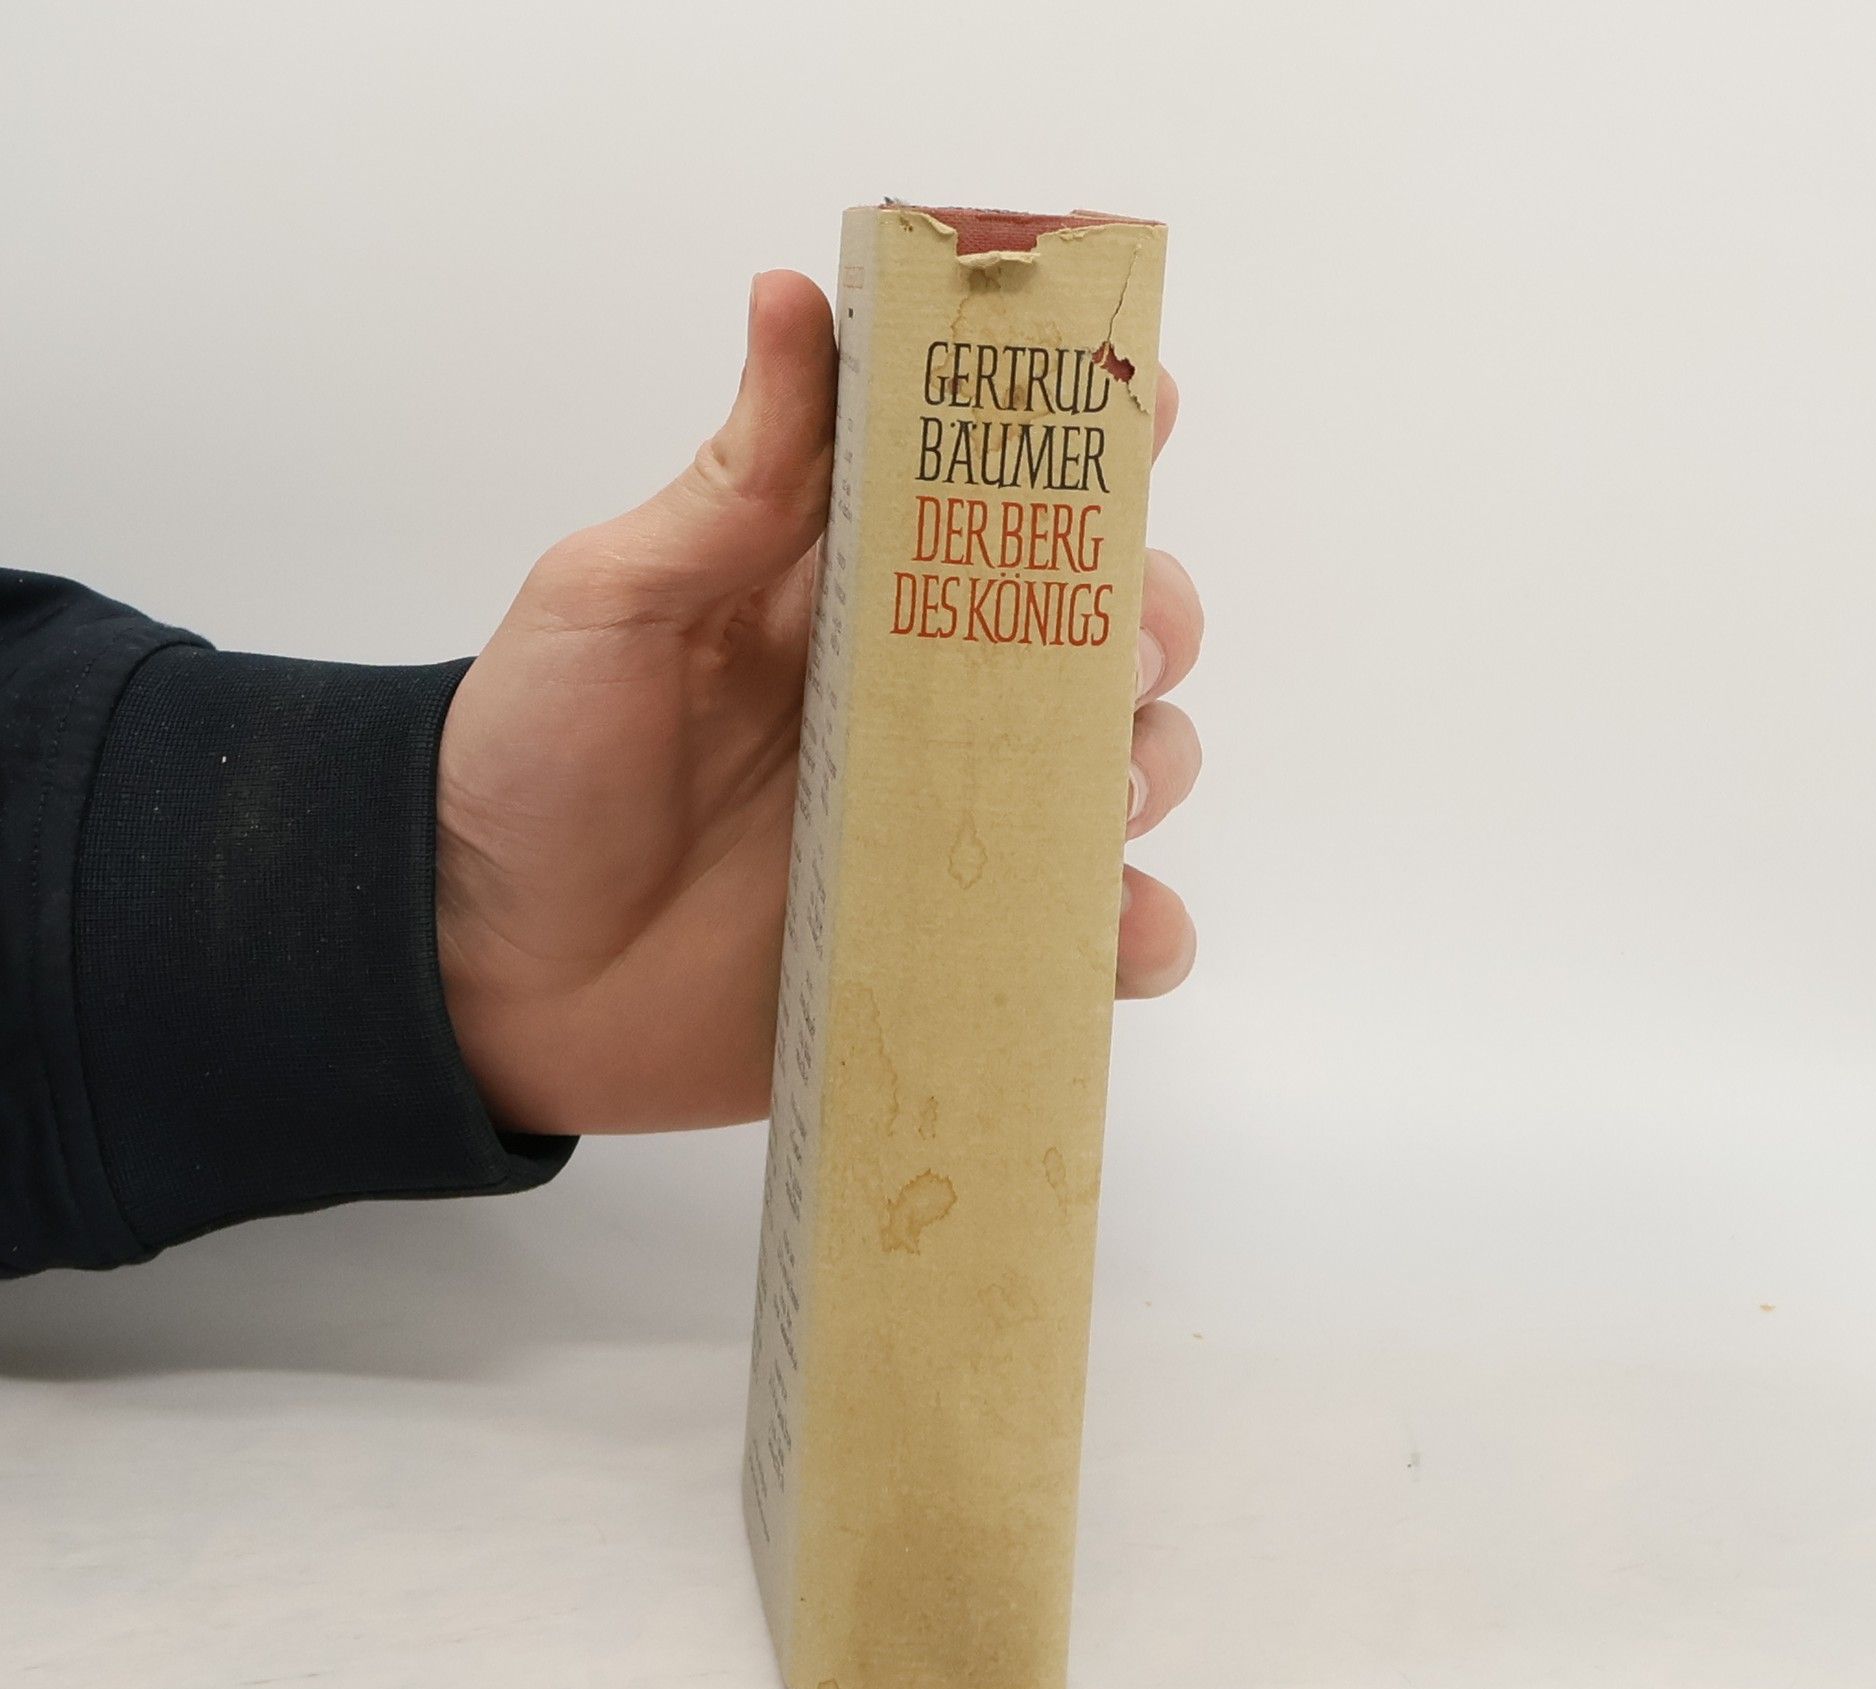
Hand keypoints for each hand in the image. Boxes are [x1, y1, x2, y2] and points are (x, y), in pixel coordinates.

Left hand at [436, 270, 1204, 1136]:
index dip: (1086, 438)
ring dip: (1152, 764)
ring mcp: (951, 825)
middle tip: (1116, 645)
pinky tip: (1110, 930)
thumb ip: (729, 483)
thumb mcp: (611, 604)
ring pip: (1123, 769)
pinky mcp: (958, 944)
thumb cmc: (537, 775)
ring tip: (1101, 795)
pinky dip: (1139, 934)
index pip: (997, 489)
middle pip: (1101, 626)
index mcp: (850, 591)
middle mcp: (924, 699)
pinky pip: (1096, 941)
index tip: (1139, 404)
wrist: (501, 980)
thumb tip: (791, 297)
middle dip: (1149, 615)